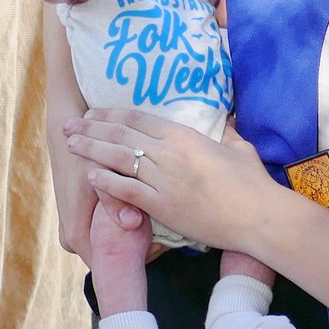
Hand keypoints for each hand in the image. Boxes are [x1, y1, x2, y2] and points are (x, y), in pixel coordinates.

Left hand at [63, 109, 280, 254]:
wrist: (258, 215)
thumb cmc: (252, 182)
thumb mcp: (238, 147)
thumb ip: (226, 132)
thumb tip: (227, 119)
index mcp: (184, 135)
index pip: (139, 119)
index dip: (112, 114)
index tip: (94, 112)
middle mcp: (169, 153)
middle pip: (122, 135)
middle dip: (92, 128)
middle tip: (70, 125)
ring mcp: (164, 180)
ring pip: (118, 159)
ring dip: (91, 150)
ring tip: (71, 144)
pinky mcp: (163, 206)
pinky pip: (128, 190)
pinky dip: (107, 182)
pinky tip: (90, 175)